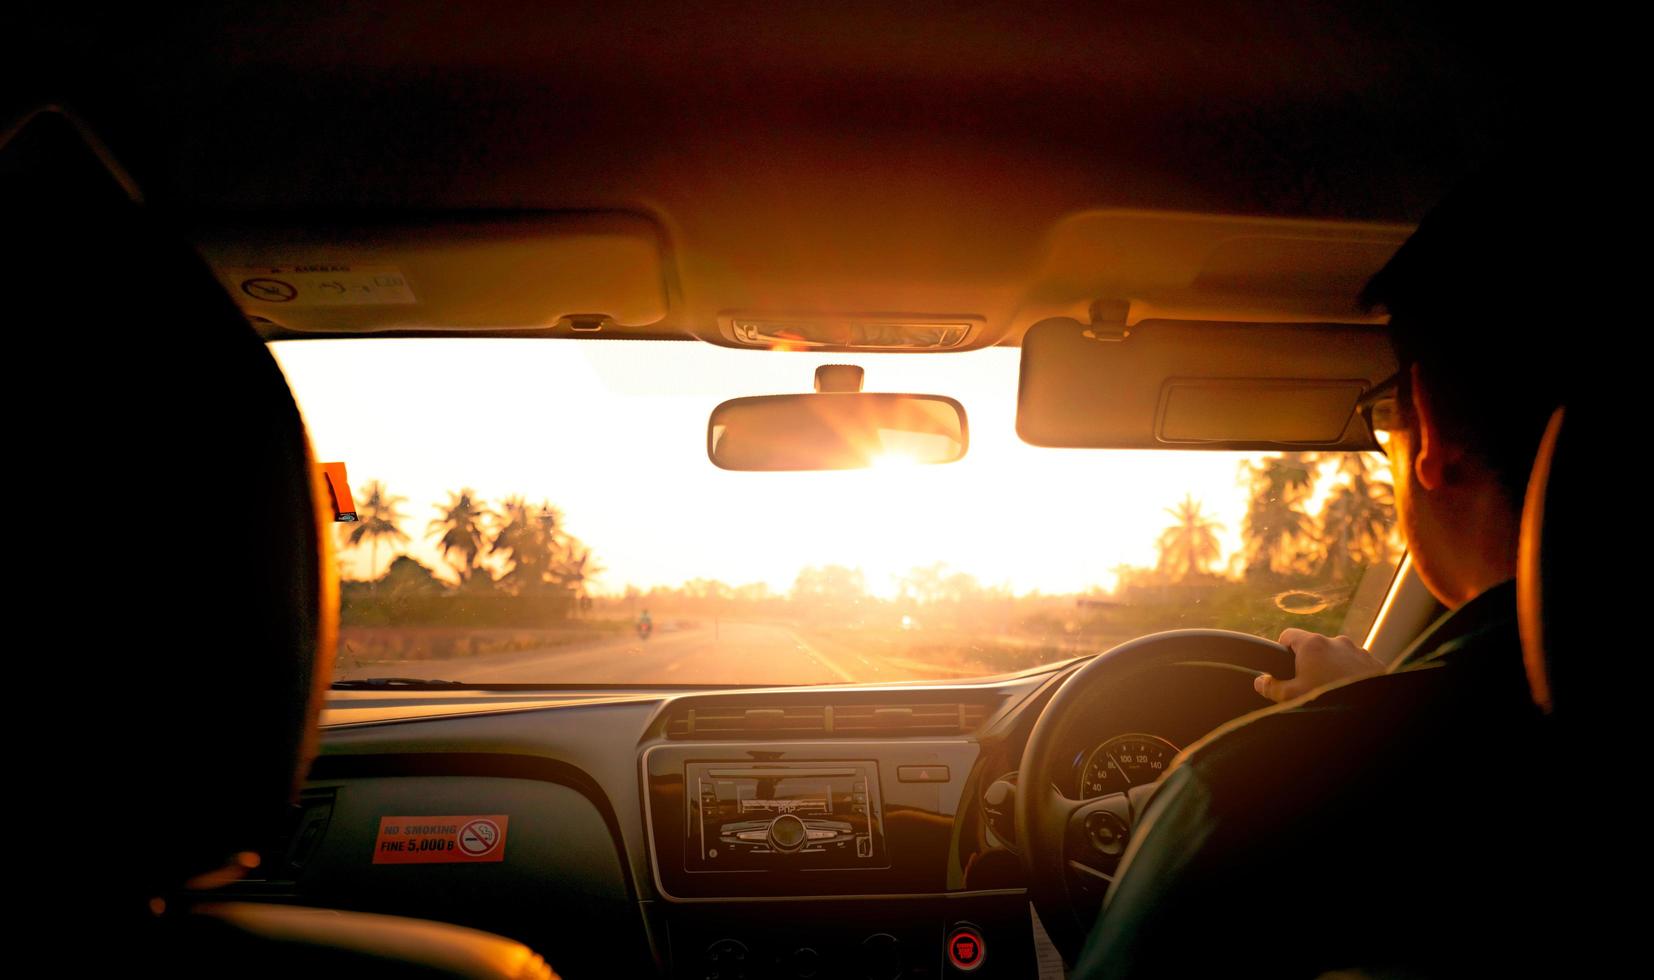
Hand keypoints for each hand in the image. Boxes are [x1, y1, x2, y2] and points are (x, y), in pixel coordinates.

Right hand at [1254, 629, 1383, 701]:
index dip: (1282, 651)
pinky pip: (1358, 665)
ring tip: (1333, 691)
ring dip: (1334, 669)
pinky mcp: (1375, 663)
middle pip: (1315, 648)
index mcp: (1312, 645)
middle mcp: (1336, 642)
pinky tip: (1351, 691)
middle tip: (1310, 687)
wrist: (1367, 709)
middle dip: (1311, 664)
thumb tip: (1260, 682)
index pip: (1288, 635)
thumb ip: (1271, 688)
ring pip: (1338, 657)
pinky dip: (1353, 675)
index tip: (1284, 667)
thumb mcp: (1292, 698)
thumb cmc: (1328, 700)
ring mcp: (1358, 651)